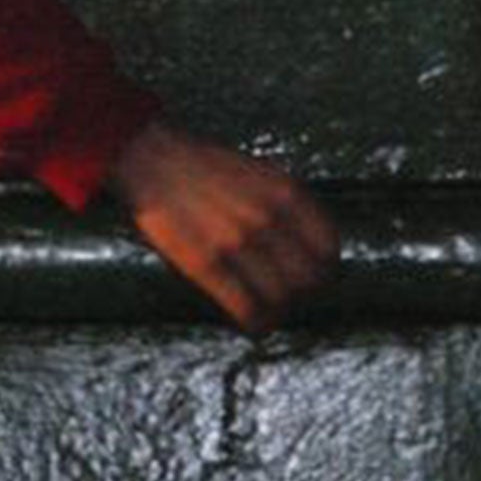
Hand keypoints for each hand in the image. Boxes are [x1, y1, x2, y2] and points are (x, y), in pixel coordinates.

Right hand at [106, 119, 337, 332]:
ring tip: (269, 312)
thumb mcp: (260, 173)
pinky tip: (252, 321)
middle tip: (291, 298)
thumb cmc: (205, 166)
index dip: (325, 269)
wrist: (153, 158)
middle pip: (309, 279)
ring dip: (279, 313)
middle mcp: (267, 218)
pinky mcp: (205, 263)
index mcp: (285, 192)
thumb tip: (311, 246)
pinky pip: (247, 309)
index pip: (328, 247)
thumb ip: (287, 205)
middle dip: (304, 294)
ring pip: (281, 299)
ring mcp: (236, 242)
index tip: (314, 277)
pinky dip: (255, 322)